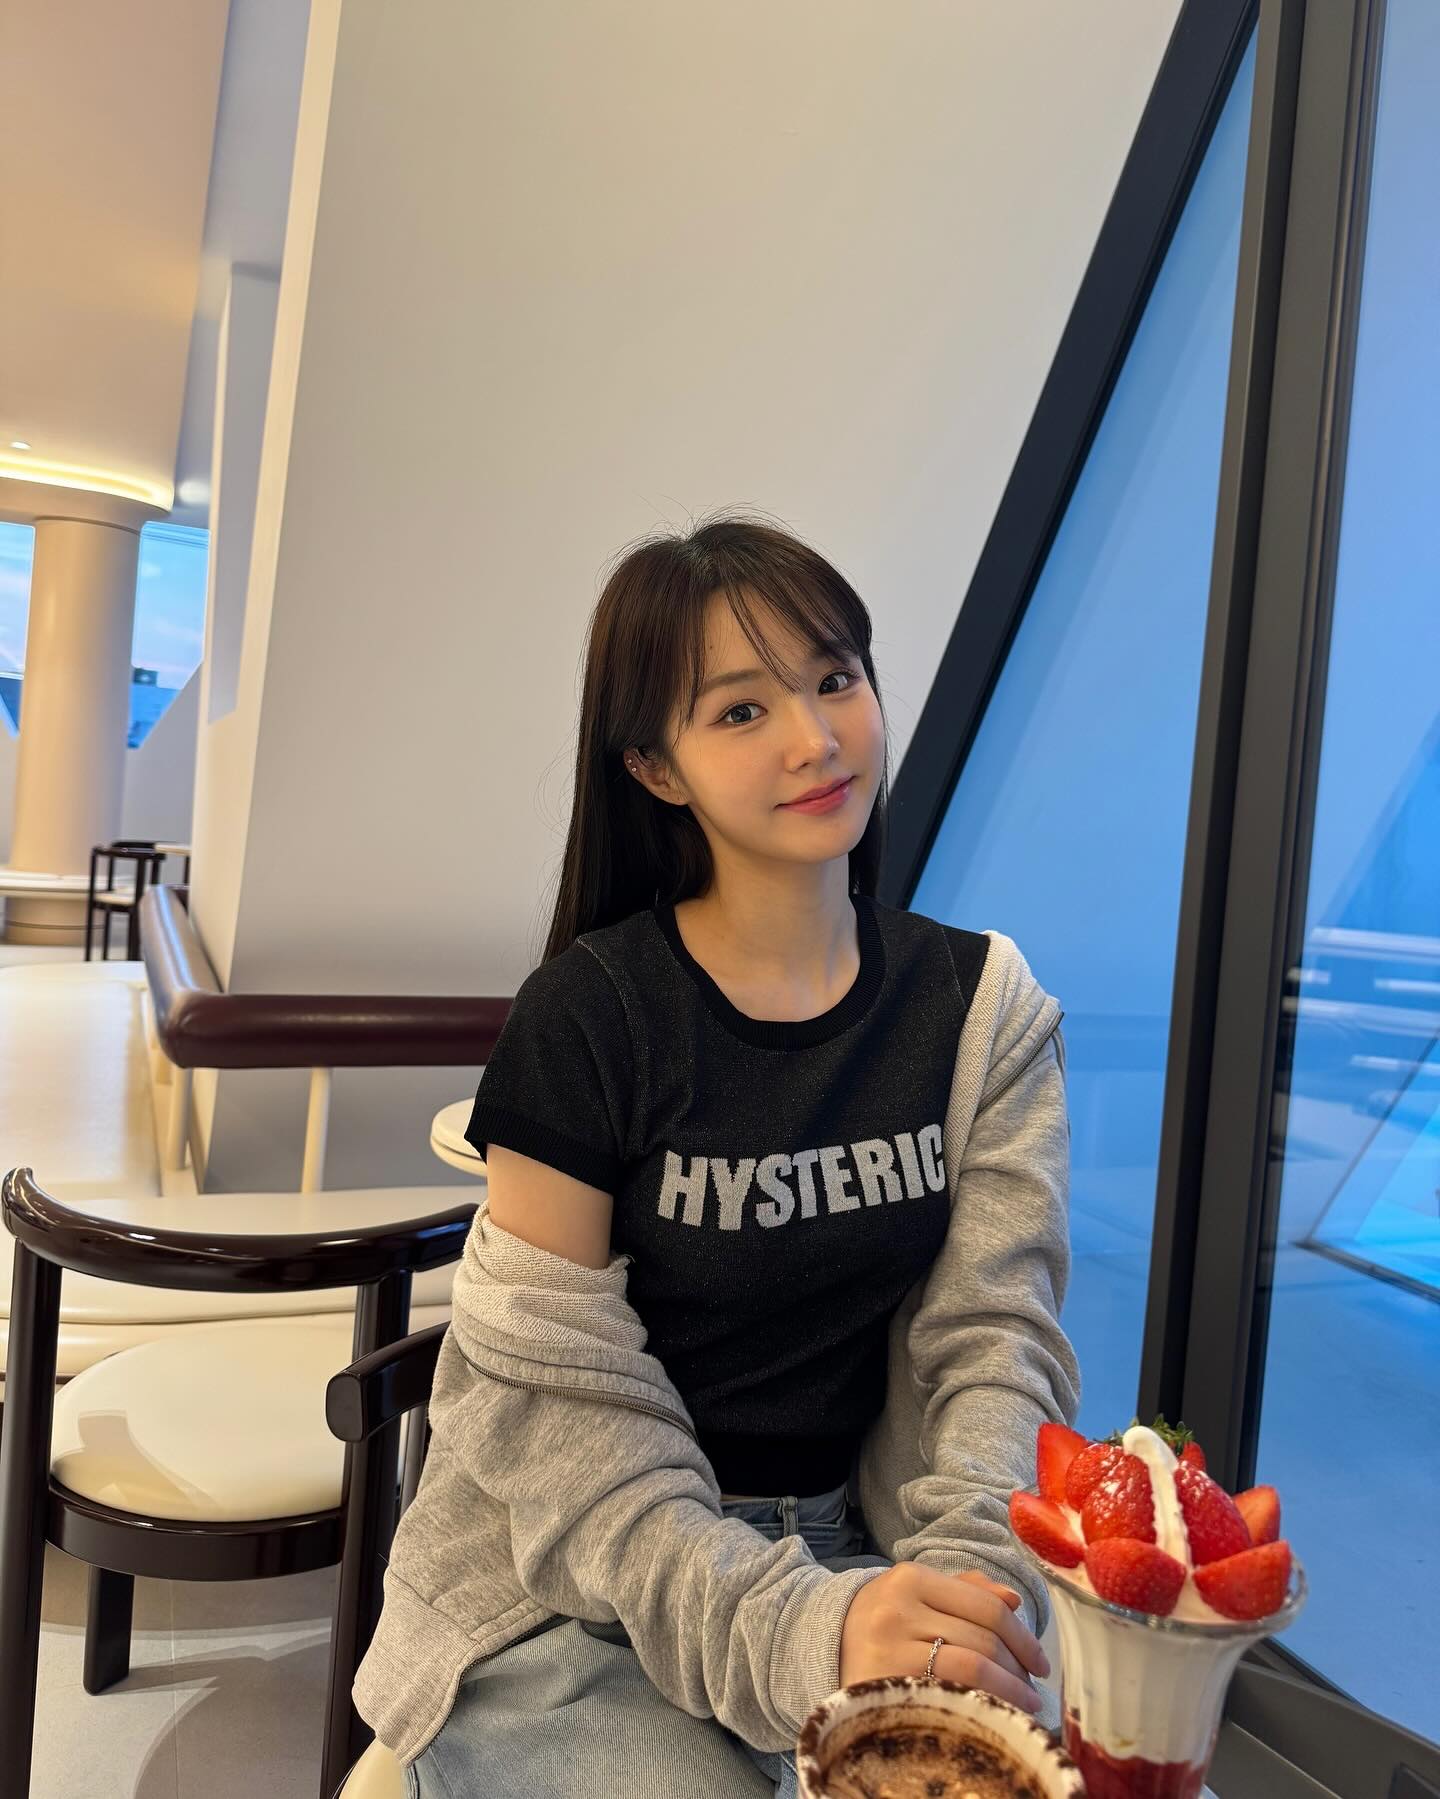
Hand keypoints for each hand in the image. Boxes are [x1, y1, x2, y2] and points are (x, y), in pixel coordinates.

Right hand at [838, 1564, 1049, 1713]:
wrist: (823, 1645)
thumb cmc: (884, 1622)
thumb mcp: (918, 1594)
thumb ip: (967, 1592)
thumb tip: (1014, 1601)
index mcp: (911, 1578)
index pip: (986, 1607)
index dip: (1024, 1639)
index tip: (1042, 1665)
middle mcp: (898, 1607)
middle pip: (983, 1640)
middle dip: (1019, 1671)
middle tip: (1034, 1692)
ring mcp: (888, 1647)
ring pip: (971, 1668)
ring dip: (1008, 1692)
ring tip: (1022, 1708)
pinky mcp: (882, 1684)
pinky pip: (947, 1694)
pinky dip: (979, 1705)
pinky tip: (992, 1715)